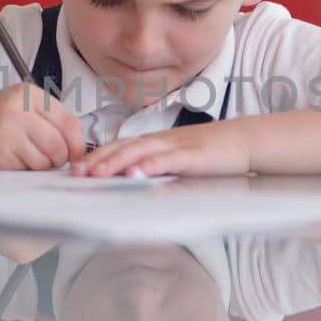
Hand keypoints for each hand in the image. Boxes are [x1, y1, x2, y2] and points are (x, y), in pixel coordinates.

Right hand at [0, 84, 86, 170]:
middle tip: (51, 156)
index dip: (77, 143)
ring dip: (42, 164)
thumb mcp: (24, 104)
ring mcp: (6, 133)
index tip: (75, 152)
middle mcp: (17, 110)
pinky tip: (13, 157)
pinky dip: (25, 168)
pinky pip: (27, 169)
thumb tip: (80, 146)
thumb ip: (53, 118)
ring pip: (45, 161)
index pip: (68, 122)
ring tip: (28, 153)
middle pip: (58, 145)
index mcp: (28, 94)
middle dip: (60, 157)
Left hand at [70, 119, 252, 177]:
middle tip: (75, 173)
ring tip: (95, 174)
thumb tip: (132, 179)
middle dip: (97, 160)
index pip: (120, 146)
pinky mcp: (193, 156)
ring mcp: (177, 146)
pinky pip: (168, 161)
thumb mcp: (179, 157)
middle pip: (123, 147)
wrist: (245, 140)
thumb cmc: (212, 153)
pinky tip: (135, 175)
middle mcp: (161, 140)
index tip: (75, 169)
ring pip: (139, 152)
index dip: (97, 156)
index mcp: (156, 141)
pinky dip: (150, 167)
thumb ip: (157, 166)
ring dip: (115, 162)